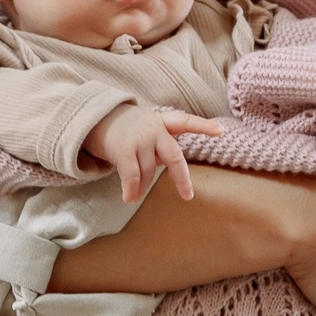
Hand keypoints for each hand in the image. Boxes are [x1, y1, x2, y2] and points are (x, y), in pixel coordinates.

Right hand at [83, 103, 223, 202]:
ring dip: (142, 187)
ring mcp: (139, 138)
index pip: (186, 121)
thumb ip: (159, 145)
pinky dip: (131, 189)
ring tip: (134, 195)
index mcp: (161, 122)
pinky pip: (132, 175)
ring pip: (149, 170)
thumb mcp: (145, 129)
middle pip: (174, 156)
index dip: (204, 127)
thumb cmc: (124, 129)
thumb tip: (168, 167)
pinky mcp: (123, 148)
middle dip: (181, 178)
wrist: (93, 118)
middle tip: (187, 195)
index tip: (222, 131)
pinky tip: (128, 198)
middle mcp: (154, 128)